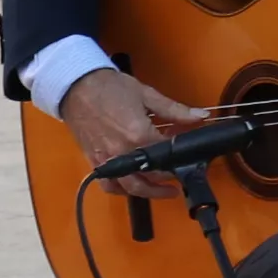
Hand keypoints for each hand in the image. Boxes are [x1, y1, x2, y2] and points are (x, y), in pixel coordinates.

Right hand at [59, 67, 209, 201]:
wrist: (75, 85)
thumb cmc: (110, 87)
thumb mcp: (147, 94)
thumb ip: (175, 110)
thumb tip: (201, 116)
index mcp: (140, 135)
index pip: (169, 155)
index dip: (183, 157)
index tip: (191, 156)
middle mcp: (124, 153)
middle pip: (154, 177)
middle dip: (171, 178)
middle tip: (182, 174)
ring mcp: (108, 160)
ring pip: (133, 187)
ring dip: (151, 192)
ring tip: (165, 191)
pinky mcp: (95, 161)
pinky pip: (110, 185)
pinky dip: (122, 190)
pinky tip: (133, 186)